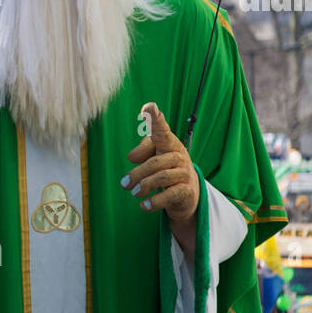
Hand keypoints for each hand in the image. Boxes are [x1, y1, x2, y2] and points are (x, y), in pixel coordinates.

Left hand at [124, 102, 198, 224]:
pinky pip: (169, 195)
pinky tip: (144, 206)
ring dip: (144, 186)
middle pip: (155, 163)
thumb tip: (131, 157)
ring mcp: (185, 174)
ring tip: (134, 193)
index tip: (149, 106)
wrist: (186, 194)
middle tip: (124, 184)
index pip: (162, 130)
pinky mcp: (187, 191)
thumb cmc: (165, 169)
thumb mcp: (154, 157)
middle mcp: (179, 156)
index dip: (155, 119)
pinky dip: (154, 202)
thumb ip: (143, 151)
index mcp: (169, 144)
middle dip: (137, 174)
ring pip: (161, 178)